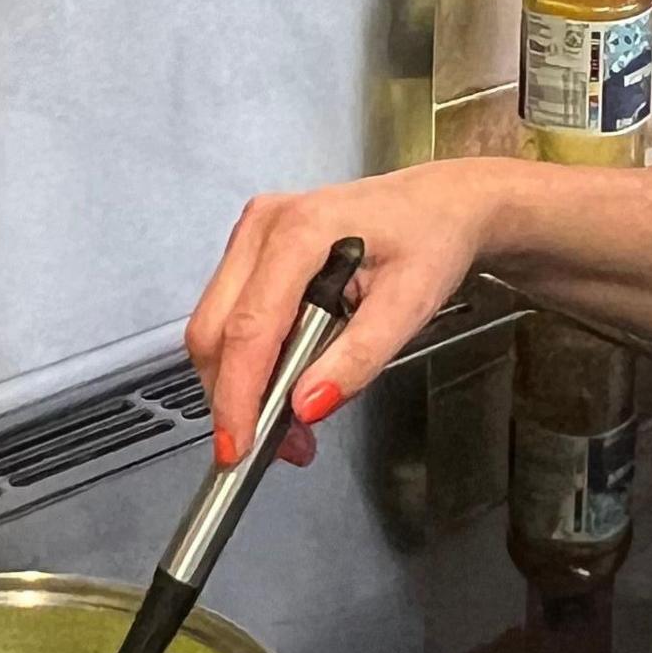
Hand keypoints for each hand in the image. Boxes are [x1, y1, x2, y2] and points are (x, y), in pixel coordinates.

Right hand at [186, 161, 511, 467]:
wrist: (438, 206)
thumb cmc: (429, 240)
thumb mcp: (410, 304)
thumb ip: (359, 357)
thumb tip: (308, 404)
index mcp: (302, 230)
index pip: (251, 327)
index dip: (239, 394)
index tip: (240, 445)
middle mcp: (265, 226)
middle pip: (214, 329)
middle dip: (234, 398)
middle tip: (273, 446)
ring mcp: (252, 235)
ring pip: (213, 327)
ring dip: (239, 384)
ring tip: (290, 424)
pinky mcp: (251, 252)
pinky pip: (228, 316)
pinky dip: (246, 362)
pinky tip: (283, 384)